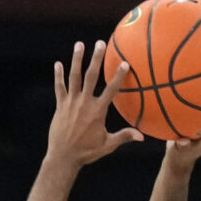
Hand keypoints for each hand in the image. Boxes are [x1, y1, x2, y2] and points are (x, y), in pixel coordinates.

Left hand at [41, 41, 143, 173]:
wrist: (63, 157)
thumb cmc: (87, 152)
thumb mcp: (107, 145)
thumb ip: (124, 137)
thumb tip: (142, 136)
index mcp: (97, 112)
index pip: (111, 90)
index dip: (118, 76)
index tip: (124, 63)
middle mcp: (84, 104)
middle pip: (91, 76)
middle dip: (96, 59)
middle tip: (100, 43)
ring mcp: (71, 103)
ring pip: (74, 77)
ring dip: (76, 60)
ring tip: (79, 44)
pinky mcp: (60, 106)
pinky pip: (59, 87)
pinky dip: (59, 76)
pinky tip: (58, 64)